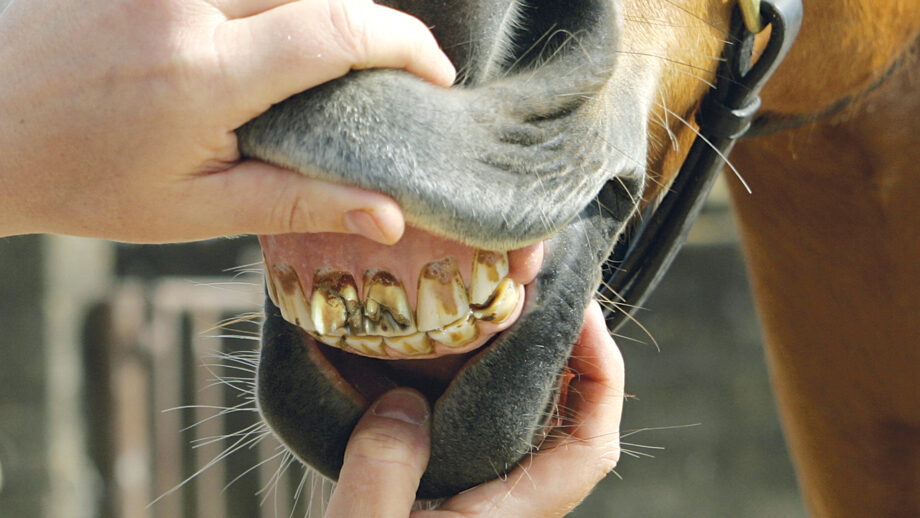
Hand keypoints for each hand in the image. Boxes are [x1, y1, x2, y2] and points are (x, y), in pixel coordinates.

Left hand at [0, 0, 454, 242]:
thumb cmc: (82, 179)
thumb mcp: (194, 209)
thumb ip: (298, 202)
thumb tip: (391, 217)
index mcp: (204, 72)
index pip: (339, 30)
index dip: (405, 44)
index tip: (435, 72)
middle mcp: (180, 0)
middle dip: (369, 22)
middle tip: (386, 68)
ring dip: (319, 5)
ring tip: (330, 51)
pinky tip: (270, 29)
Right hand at [325, 300, 624, 516]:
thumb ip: (384, 468)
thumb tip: (402, 402)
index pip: (589, 445)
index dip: (603, 376)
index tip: (582, 315)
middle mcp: (506, 514)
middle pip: (568, 428)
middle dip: (569, 359)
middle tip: (539, 299)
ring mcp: (478, 509)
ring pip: (522, 432)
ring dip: (520, 374)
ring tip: (492, 320)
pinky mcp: (445, 506)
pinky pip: (476, 441)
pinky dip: (471, 397)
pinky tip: (432, 373)